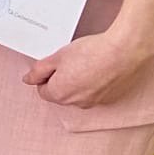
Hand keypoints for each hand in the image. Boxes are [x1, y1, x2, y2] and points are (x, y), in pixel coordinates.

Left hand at [23, 28, 153, 107]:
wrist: (125, 51)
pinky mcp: (111, 98)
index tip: (54, 64)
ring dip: (80, 82)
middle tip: (72, 60)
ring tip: (88, 62)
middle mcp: (77, 103)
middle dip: (62, 79)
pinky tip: (101, 68)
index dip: (46, 75)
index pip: (43, 90)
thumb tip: (28, 79)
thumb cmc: (91, 52)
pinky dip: (96, 83)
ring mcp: (96, 102)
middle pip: (61, 93)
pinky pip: (97, 92)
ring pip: (79, 94)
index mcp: (60, 94)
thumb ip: (39, 70)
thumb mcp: (57, 56)